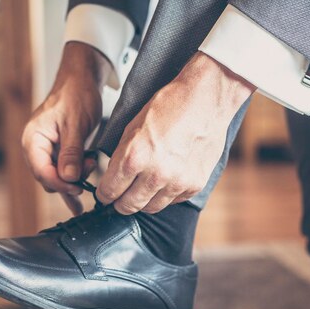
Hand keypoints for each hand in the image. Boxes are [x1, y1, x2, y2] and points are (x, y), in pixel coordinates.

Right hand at [22, 42, 110, 214]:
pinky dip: (76, 174)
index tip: (78, 188)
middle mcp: (35, 147)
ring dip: (74, 177)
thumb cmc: (76, 95)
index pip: (41, 171)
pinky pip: (64, 170)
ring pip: (57, 176)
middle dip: (69, 180)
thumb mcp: (76, 124)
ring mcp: (47, 150)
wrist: (82, 80)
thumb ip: (71, 153)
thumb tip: (68, 178)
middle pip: (48, 177)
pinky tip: (88, 178)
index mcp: (32, 139)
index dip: (60, 183)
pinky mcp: (58, 151)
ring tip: (92, 164)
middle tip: (90, 170)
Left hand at [96, 52, 255, 213]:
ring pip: (151, 207)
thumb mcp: (132, 127)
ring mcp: (177, 182)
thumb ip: (122, 157)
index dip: (104, 194)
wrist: (205, 100)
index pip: (109, 191)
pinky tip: (165, 180)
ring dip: (143, 201)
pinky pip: (173, 201)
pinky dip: (166, 194)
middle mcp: (156, 174)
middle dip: (120, 203)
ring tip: (142, 189)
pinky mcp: (195, 184)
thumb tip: (113, 179)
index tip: (105, 194)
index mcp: (134, 157)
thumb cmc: (168, 107)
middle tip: (119, 198)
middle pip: (128, 206)